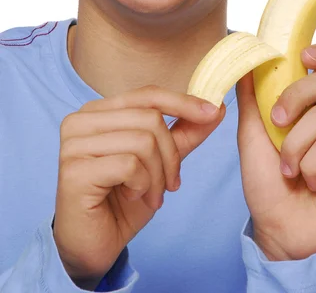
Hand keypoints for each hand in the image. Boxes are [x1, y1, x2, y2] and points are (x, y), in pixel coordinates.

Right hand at [53, 86, 224, 287]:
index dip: (182, 102)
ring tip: (152, 196)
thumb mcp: (159, 162)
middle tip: (172, 184)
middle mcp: (80, 120)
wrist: (93, 246)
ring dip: (158, 176)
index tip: (213, 111)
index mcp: (98, 111)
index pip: (147, 94)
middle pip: (150, 118)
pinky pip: (129, 165)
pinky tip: (131, 197)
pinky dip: (142, 185)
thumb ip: (183, 133)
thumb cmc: (121, 201)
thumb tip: (217, 107)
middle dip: (171, 155)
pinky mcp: (74, 170)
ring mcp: (73, 144)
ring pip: (143, 142)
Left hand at [237, 44, 315, 260]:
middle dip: (295, 96)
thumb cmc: (267, 182)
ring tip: (289, 169)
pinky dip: (307, 165)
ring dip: (293, 146)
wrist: (278, 227)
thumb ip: (252, 98)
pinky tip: (309, 182)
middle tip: (276, 121)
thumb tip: (244, 64)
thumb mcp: (252, 133)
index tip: (304, 54)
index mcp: (315, 107)